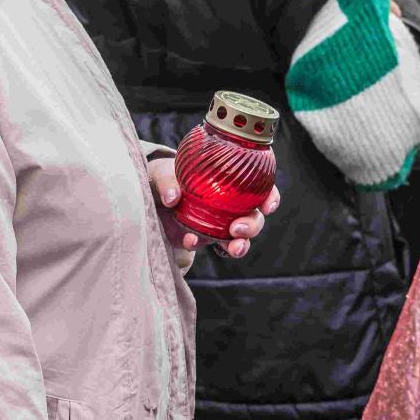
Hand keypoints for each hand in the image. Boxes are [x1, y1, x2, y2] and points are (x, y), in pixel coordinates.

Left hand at [148, 157, 277, 271]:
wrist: (149, 194)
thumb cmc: (163, 176)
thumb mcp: (162, 172)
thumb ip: (166, 181)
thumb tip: (173, 197)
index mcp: (230, 181)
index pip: (261, 188)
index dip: (270, 197)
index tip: (268, 206)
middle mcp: (230, 204)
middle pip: (254, 218)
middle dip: (252, 227)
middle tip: (236, 229)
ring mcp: (219, 223)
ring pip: (239, 238)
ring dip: (239, 246)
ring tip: (231, 248)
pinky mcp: (203, 237)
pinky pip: (211, 246)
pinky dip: (204, 246)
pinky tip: (190, 241)